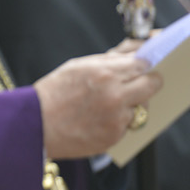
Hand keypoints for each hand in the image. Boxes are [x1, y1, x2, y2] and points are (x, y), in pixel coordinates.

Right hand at [36, 52, 162, 158]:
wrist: (37, 124)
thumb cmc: (54, 93)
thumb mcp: (79, 66)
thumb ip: (110, 60)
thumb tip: (135, 53)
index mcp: (105, 73)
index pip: (143, 63)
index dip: (144, 64)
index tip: (144, 66)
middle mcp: (116, 95)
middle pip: (153, 84)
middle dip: (150, 82)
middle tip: (141, 83)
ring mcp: (117, 118)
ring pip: (143, 107)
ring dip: (132, 104)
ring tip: (107, 104)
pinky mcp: (115, 136)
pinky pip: (129, 125)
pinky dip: (120, 121)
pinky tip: (100, 119)